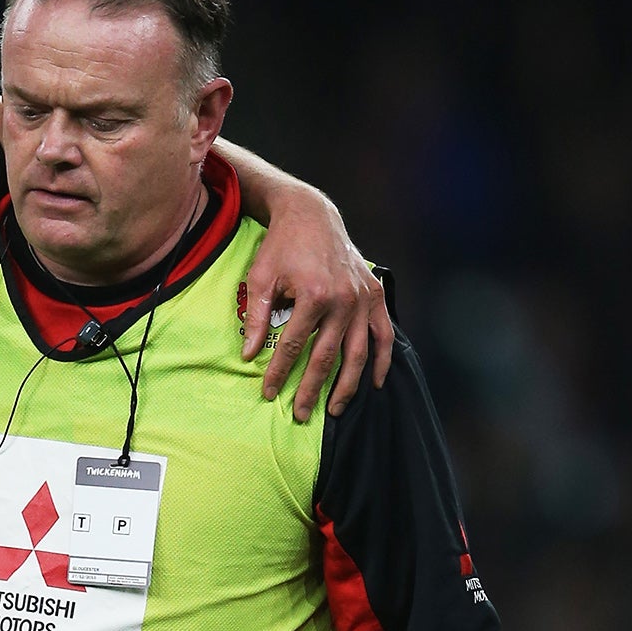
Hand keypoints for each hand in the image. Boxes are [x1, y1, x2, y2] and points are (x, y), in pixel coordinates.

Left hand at [243, 192, 393, 421]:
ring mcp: (364, 299)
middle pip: (327, 357)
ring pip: (358, 353)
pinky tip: (374, 383)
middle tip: (299, 415)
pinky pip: (383, 335)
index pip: (293, 346)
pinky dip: (381, 360)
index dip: (279, 373)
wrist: (312, 215)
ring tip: (335, 410)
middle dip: (311, 389)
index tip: (268, 393)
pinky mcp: (376, 295)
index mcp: (314, 296)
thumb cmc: (281, 247)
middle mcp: (344, 300)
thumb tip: (248, 355)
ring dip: (347, 385)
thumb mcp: (260, 278)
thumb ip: (255, 318)